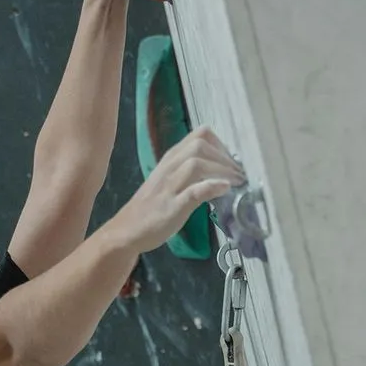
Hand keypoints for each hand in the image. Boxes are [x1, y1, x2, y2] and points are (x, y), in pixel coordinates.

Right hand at [111, 128, 244, 254]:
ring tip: (237, 181)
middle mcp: (169, 167)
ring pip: (197, 163)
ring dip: (222, 169)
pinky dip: (212, 187)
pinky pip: (194, 191)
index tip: (231, 161)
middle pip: (200, 144)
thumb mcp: (170, 182)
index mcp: (171, 159)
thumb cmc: (150, 208)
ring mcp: (169, 186)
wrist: (127, 231)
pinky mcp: (172, 206)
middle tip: (239, 173)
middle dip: (225, 156)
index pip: (199, 135)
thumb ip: (190, 173)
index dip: (221, 144)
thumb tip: (220, 172)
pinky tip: (225, 189)